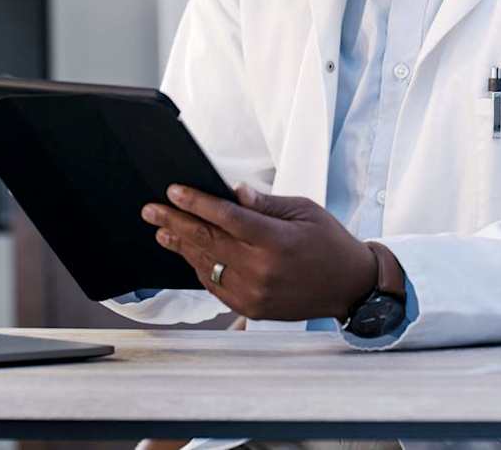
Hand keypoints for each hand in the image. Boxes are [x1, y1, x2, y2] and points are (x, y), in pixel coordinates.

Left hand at [142, 183, 377, 321]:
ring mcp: (255, 293)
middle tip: (151, 210)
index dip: (197, 203)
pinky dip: (200, 268)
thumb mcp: (304, 211)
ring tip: (162, 230)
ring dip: (181, 246)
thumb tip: (233, 193)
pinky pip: (216, 287)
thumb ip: (265, 204)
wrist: (349, 286)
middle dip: (176, 222)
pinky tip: (188, 253)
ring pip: (207, 266)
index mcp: (277, 241)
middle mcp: (262, 270)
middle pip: (209, 242)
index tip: (174, 191)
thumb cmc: (329, 242)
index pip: (227, 218)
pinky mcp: (252, 309)